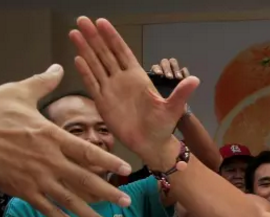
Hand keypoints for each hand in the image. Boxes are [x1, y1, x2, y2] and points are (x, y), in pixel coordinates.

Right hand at [0, 65, 131, 216]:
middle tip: (126, 201)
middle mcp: (48, 160)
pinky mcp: (21, 190)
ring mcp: (35, 178)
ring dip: (88, 213)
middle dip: (108, 193)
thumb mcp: (17, 93)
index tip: (126, 168)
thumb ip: (43, 83)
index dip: (109, 162)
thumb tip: (58, 67)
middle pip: (85, 180)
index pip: (87, 152)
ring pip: (68, 199)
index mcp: (51, 137)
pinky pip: (45, 208)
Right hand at [69, 17, 198, 165]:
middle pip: (105, 54)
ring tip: (74, 33)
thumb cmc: (163, 126)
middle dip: (94, 37)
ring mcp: (111, 90)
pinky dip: (85, 72)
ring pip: (96, 65)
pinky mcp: (103, 103)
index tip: (101, 22)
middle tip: (82, 20)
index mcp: (138, 77)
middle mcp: (122, 80)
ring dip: (85, 50)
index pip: (122, 52)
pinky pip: (92, 84)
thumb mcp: (173, 108)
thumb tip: (196, 79)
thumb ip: (181, 92)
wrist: (151, 144)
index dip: (112, 37)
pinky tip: (77, 59)